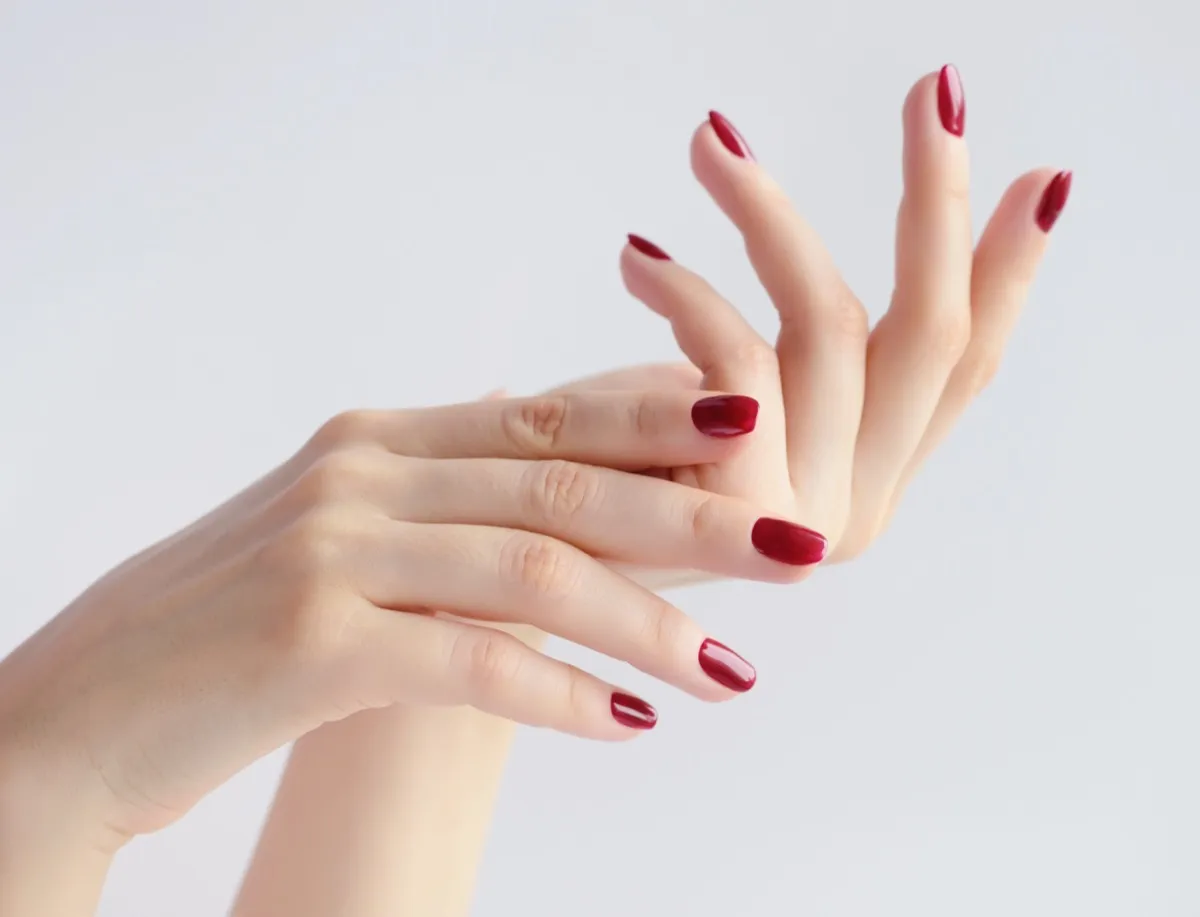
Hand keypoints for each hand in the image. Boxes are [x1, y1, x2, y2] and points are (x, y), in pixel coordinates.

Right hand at [0, 390, 823, 845]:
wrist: (89, 704)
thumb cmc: (234, 624)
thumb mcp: (346, 539)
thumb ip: (446, 501)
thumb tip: (565, 488)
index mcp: (378, 438)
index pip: (545, 419)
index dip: (657, 422)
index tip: (758, 431)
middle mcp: (361, 474)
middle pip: (563, 484)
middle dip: (692, 514)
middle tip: (794, 545)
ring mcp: (333, 551)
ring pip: (532, 572)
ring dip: (646, 624)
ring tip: (733, 670)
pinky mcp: (311, 642)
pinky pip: (467, 660)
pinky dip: (557, 693)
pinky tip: (627, 724)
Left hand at [562, 67, 1069, 570]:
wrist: (529, 561)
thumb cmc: (613, 469)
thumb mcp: (716, 400)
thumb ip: (794, 364)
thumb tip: (822, 248)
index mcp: (870, 478)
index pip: (963, 369)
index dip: (1008, 272)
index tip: (1044, 179)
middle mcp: (857, 507)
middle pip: (932, 336)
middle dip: (938, 204)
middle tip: (934, 94)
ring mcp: (805, 522)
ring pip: (832, 328)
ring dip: (769, 217)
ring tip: (710, 143)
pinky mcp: (740, 517)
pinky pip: (737, 362)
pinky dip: (688, 293)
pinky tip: (638, 258)